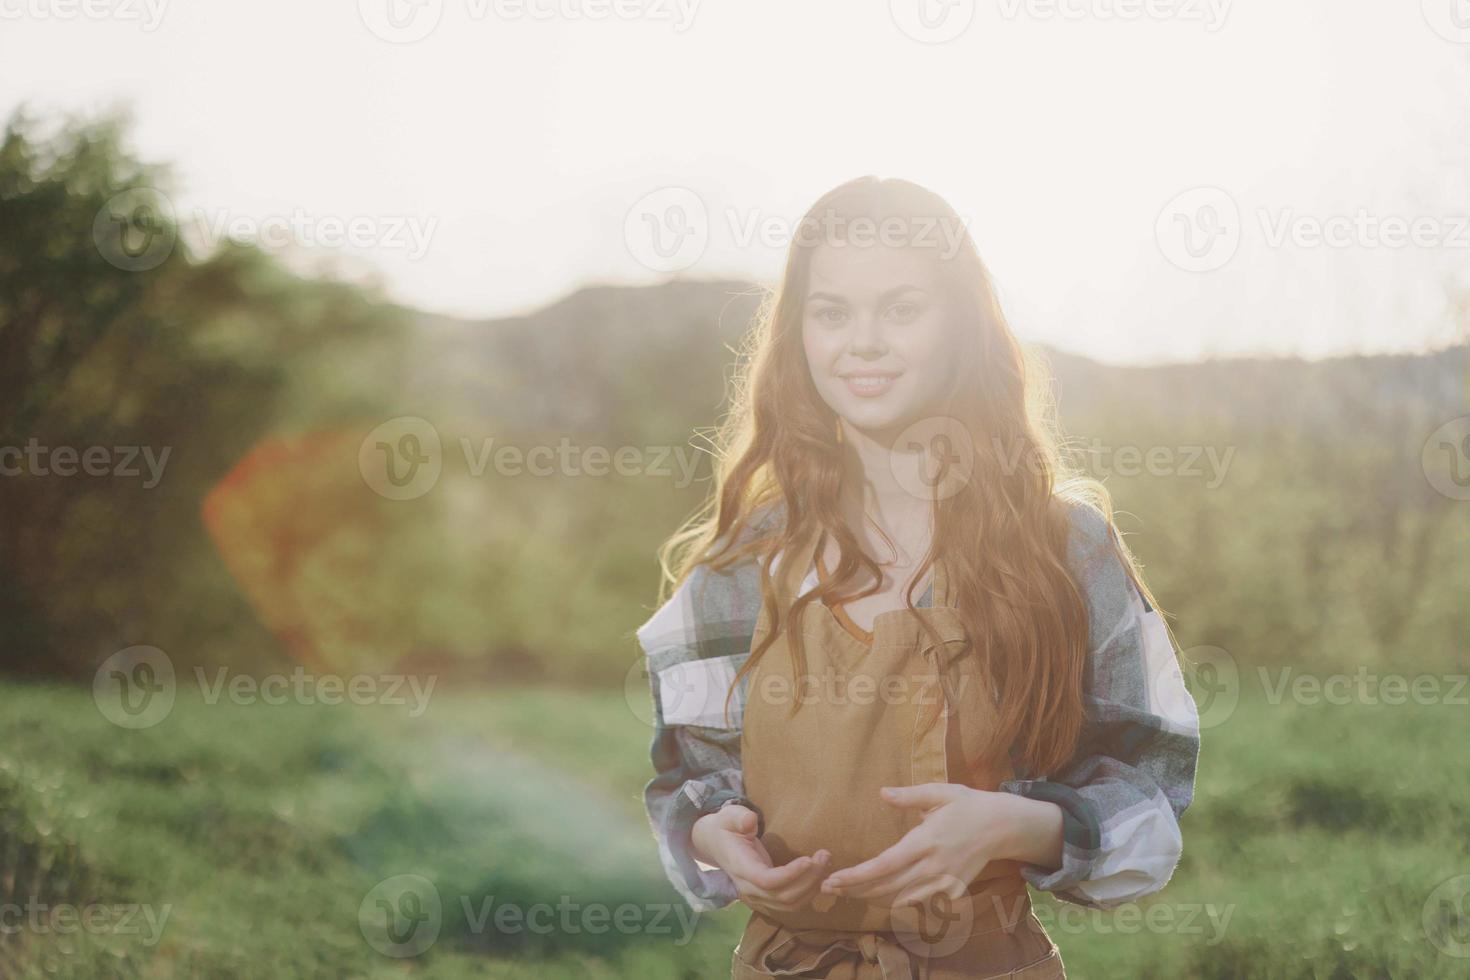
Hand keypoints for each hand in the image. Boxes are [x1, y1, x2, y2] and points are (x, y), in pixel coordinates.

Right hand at [691, 804, 830, 913]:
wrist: (716, 844)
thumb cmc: (726, 827)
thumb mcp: (729, 816)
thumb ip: (739, 818)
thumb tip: (749, 821)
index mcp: (740, 868)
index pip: (767, 881)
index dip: (790, 875)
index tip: (808, 859)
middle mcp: (749, 888)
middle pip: (783, 896)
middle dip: (808, 879)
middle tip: (824, 856)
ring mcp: (758, 896)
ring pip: (789, 904)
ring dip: (812, 887)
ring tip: (825, 863)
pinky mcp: (767, 897)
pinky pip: (791, 904)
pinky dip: (808, 894)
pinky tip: (819, 876)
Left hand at [819, 784, 1061, 907]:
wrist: (1003, 827)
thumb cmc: (969, 805)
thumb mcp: (941, 792)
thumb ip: (910, 796)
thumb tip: (881, 793)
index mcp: (926, 840)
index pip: (885, 865)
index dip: (857, 876)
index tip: (834, 878)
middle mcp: (933, 866)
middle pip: (887, 886)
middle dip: (855, 889)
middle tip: (828, 888)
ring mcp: (944, 882)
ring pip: (901, 898)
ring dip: (872, 897)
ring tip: (848, 892)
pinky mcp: (953, 892)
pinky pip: (920, 902)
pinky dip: (898, 901)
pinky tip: (880, 896)